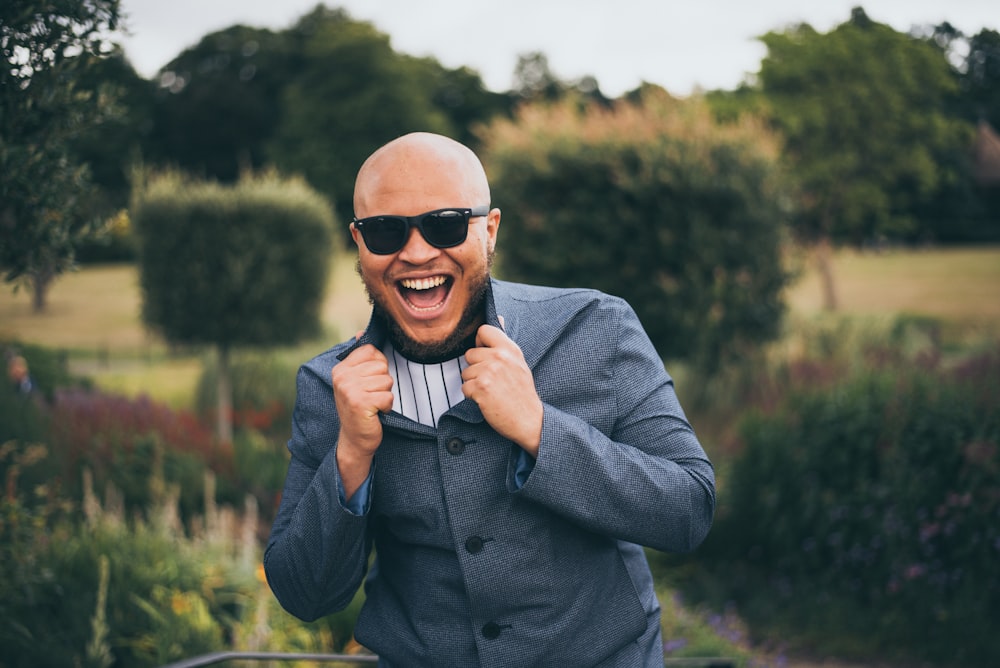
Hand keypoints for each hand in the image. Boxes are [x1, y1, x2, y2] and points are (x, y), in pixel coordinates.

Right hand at [332, 343, 393, 496]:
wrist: (354, 440)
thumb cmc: (360, 408)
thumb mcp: (356, 380)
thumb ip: (360, 357)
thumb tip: (361, 332)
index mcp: (340, 368)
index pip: (371, 351)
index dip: (378, 366)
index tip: (369, 382)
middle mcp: (342, 377)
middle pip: (382, 365)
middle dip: (383, 382)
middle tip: (370, 396)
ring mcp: (350, 390)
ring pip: (387, 380)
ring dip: (385, 395)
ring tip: (372, 404)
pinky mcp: (360, 403)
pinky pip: (388, 396)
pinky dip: (387, 406)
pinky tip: (375, 413)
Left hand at [462, 323, 542, 455]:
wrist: (529, 419)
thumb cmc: (521, 392)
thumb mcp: (518, 362)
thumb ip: (504, 342)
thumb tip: (499, 317)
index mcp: (510, 348)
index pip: (483, 330)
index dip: (480, 343)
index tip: (486, 355)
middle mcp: (499, 357)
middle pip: (470, 353)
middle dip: (475, 368)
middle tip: (491, 380)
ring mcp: (489, 372)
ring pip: (465, 372)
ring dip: (474, 383)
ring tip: (491, 391)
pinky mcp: (481, 388)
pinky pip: (464, 387)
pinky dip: (472, 396)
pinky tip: (487, 400)